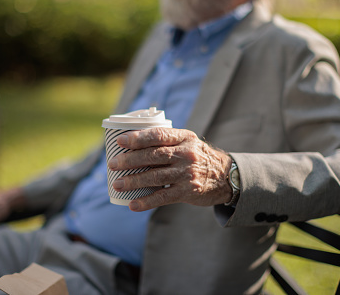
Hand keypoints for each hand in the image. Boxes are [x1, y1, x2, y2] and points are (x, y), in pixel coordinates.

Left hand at [108, 128, 232, 211]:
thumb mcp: (188, 142)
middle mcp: (186, 154)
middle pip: (154, 156)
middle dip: (130, 160)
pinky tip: (133, 204)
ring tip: (118, 184)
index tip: (121, 141)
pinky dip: (146, 201)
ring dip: (134, 181)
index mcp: (184, 138)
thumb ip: (167, 142)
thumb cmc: (198, 157)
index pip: (159, 135)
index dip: (138, 138)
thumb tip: (132, 146)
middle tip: (113, 164)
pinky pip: (163, 197)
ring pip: (156, 176)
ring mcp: (187, 173)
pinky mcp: (188, 191)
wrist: (226, 176)